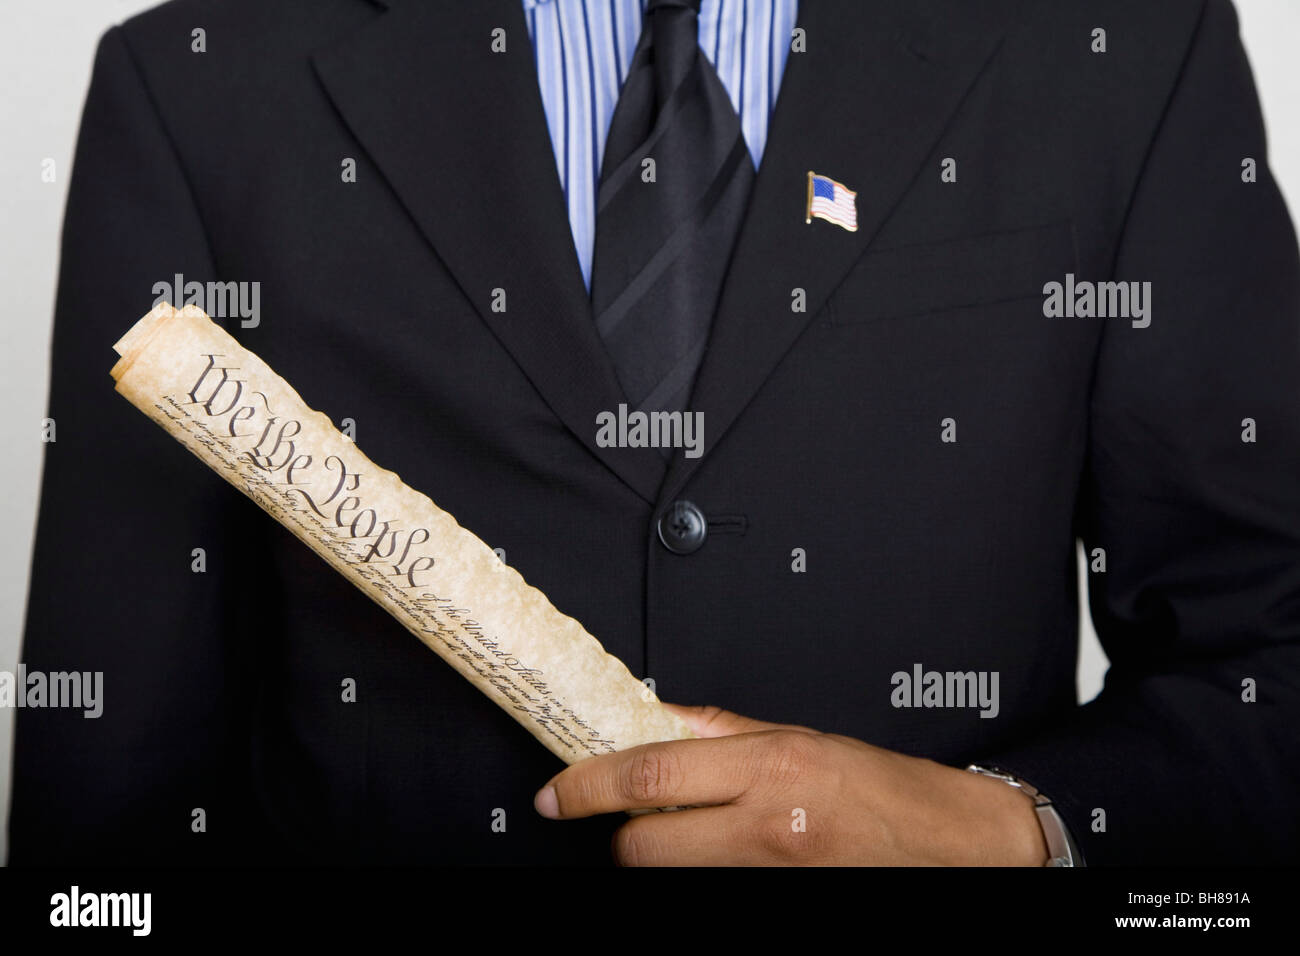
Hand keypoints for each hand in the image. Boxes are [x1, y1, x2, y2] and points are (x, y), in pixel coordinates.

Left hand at [534, 704, 1048, 865]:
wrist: (947, 845)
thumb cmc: (883, 787)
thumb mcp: (800, 736)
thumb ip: (722, 732)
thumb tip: (660, 721)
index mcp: (769, 766)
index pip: (650, 776)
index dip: (587, 786)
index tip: (557, 793)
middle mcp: (764, 826)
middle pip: (643, 846)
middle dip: (621, 833)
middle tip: (628, 813)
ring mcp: (768, 875)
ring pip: (670, 876)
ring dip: (660, 853)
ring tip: (691, 827)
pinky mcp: (773, 902)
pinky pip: (708, 891)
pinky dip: (696, 872)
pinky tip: (718, 849)